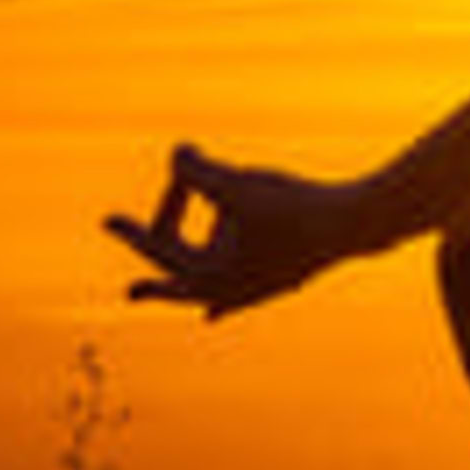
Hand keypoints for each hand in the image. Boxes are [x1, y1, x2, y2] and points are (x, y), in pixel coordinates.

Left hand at [104, 145, 368, 319]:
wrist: (356, 224)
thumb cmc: (293, 206)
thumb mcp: (236, 183)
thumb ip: (195, 170)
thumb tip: (176, 156)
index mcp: (210, 277)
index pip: (162, 245)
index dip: (141, 222)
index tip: (113, 215)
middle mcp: (230, 292)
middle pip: (181, 284)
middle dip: (154, 285)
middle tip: (130, 294)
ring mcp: (257, 290)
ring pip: (212, 285)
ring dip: (191, 279)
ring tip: (169, 292)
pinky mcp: (280, 279)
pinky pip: (239, 295)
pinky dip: (222, 301)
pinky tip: (214, 313)